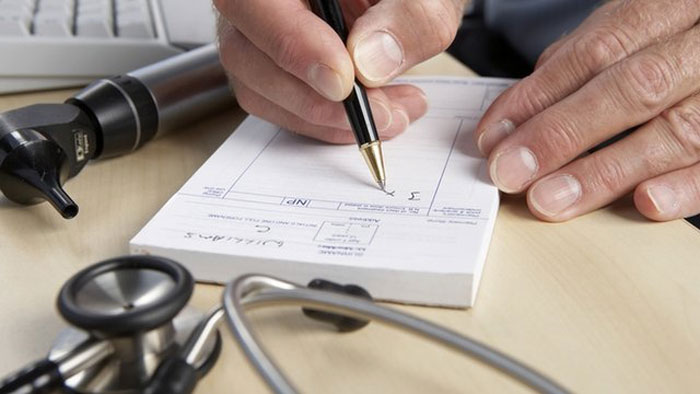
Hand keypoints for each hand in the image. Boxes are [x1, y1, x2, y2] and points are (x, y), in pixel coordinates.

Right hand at [213, 0, 467, 142]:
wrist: (408, 3)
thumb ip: (409, 17)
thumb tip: (369, 63)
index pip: (253, 2)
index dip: (292, 45)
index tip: (344, 82)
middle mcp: (258, 0)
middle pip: (243, 52)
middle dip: (315, 99)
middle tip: (381, 112)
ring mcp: (257, 32)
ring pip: (257, 88)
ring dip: (326, 118)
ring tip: (392, 113)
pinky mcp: (271, 65)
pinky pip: (279, 104)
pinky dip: (326, 122)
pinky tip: (375, 112)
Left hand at [474, 0, 699, 221]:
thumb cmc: (678, 35)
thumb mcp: (635, 24)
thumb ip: (583, 59)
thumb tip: (520, 111)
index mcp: (672, 6)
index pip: (599, 49)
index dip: (540, 94)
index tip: (495, 135)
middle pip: (634, 87)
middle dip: (563, 133)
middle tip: (511, 172)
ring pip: (677, 130)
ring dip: (605, 171)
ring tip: (550, 199)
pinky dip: (685, 187)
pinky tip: (644, 203)